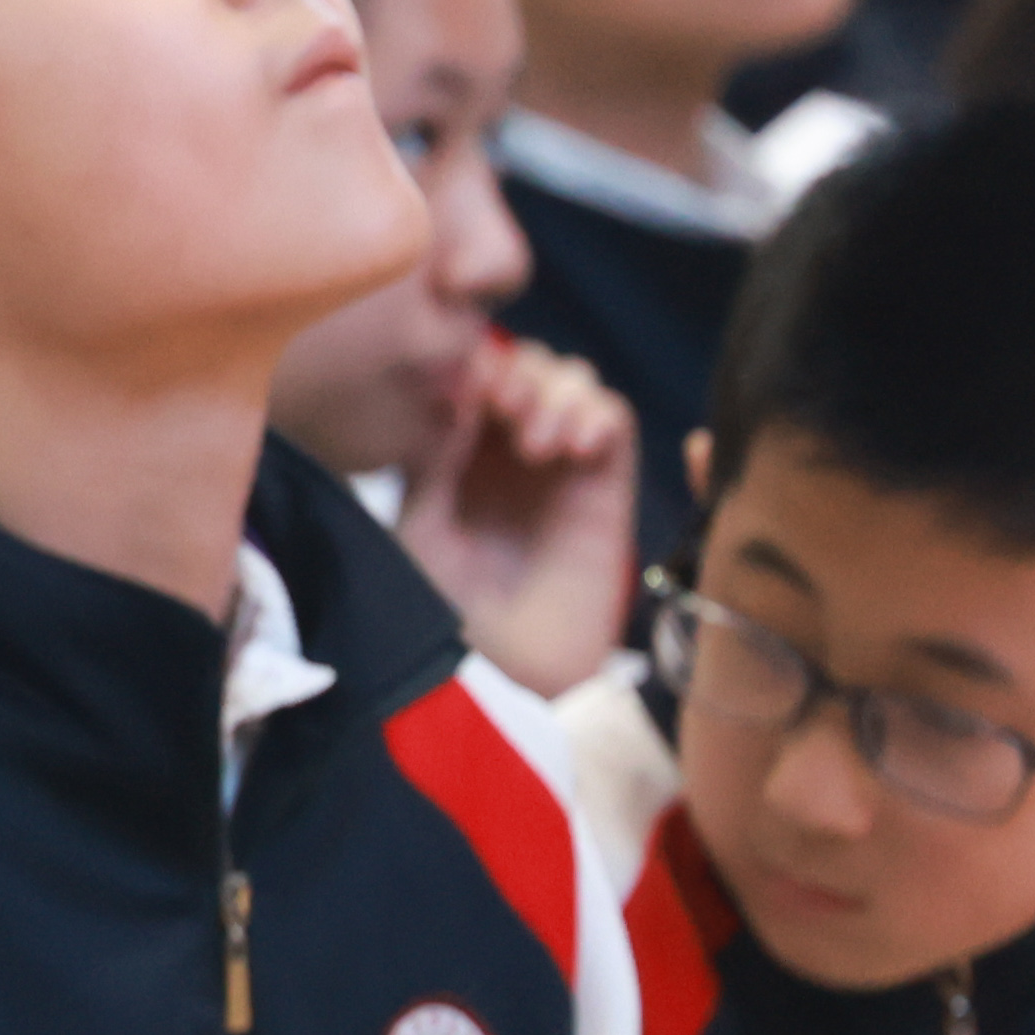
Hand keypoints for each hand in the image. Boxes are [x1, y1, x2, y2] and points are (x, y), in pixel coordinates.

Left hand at [398, 331, 640, 699]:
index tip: (461, 388)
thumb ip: (437, 451)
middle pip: (527, 368)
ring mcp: (561, 467)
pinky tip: (573, 445)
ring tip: (536, 441)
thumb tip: (457, 384)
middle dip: (517, 372)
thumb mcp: (419, 521)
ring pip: (573, 383)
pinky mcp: (606, 489)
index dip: (473, 364)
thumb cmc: (445, 606)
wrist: (501, 669)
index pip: (475, 375)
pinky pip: (614, 421)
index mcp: (456, 454)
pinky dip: (596, 413)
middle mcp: (509, 453)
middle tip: (502, 408)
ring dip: (555, 391)